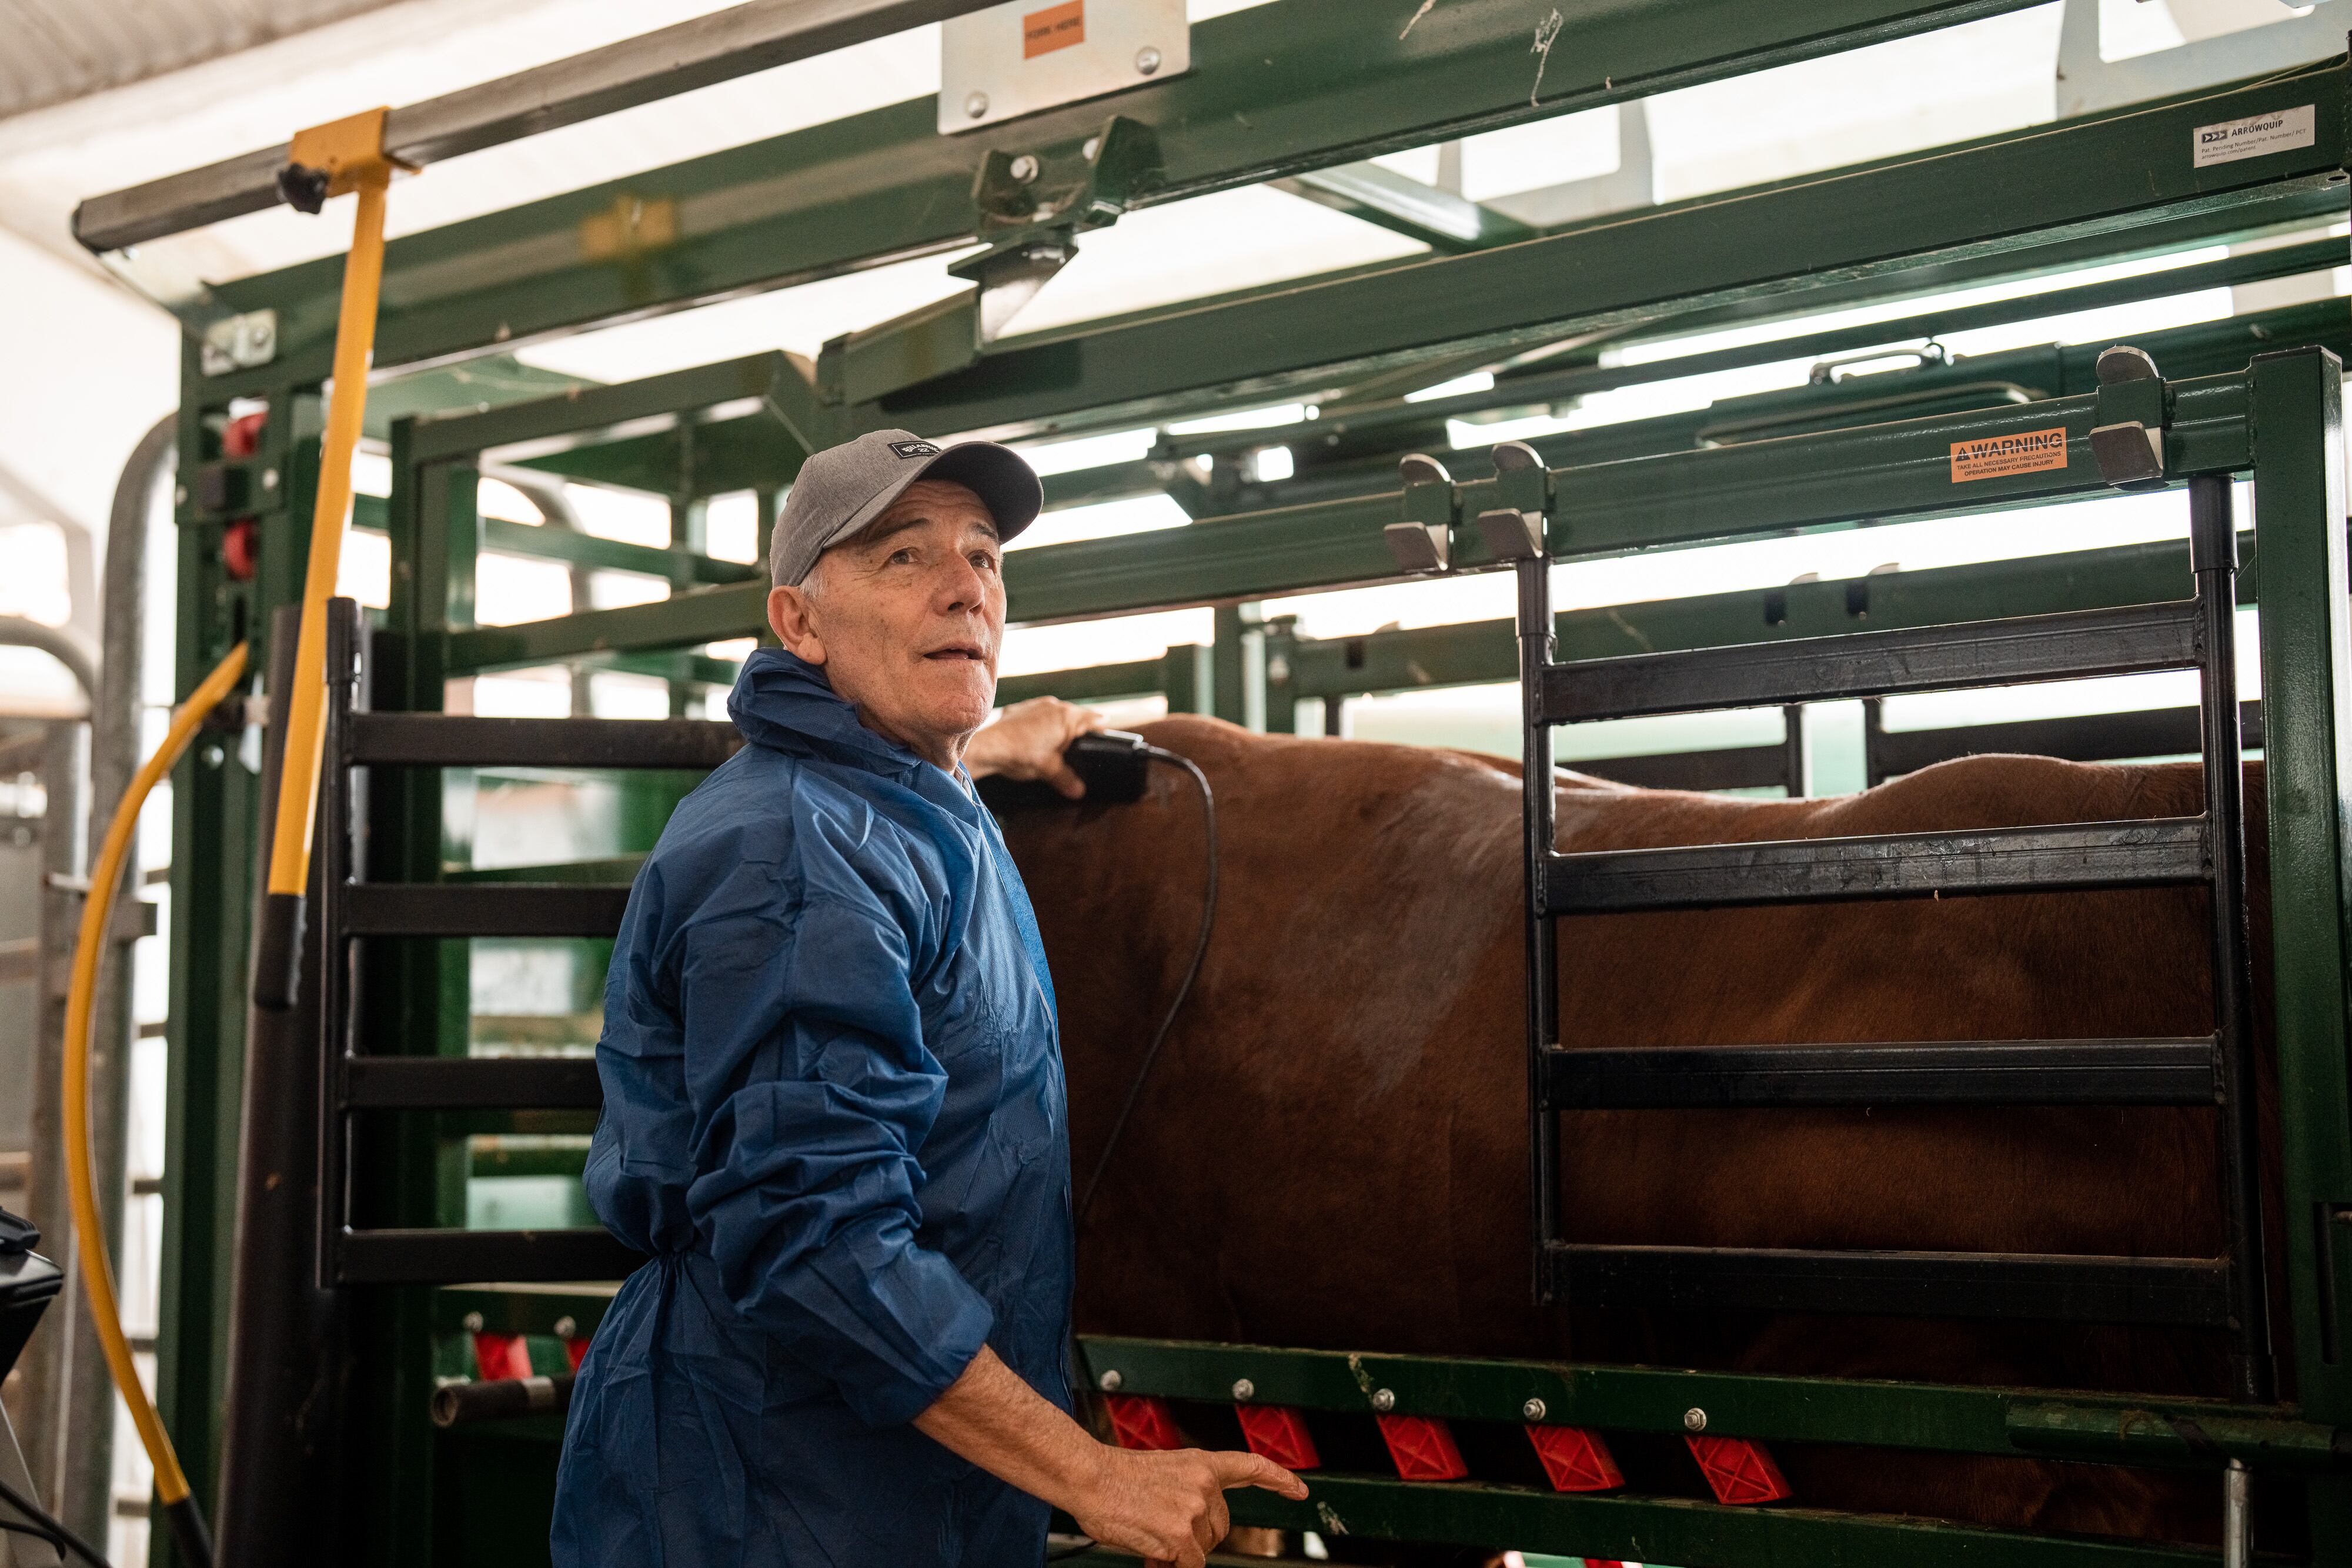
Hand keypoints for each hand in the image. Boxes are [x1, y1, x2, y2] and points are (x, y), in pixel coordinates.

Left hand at [964, 696, 1104, 797]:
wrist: (988, 747)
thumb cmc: (1021, 755)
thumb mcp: (1049, 771)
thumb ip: (1067, 780)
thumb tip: (1079, 792)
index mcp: (1068, 717)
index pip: (1096, 719)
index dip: (1102, 729)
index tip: (1103, 738)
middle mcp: (1054, 705)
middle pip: (1076, 716)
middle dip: (1078, 731)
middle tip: (1078, 749)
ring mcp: (1036, 704)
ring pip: (1055, 713)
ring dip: (1057, 726)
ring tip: (1054, 745)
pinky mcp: (1019, 708)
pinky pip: (1036, 714)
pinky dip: (1038, 724)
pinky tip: (1032, 739)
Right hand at [1068, 1444, 1307, 1567]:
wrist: (1089, 1477)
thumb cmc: (1117, 1477)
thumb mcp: (1164, 1473)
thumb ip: (1188, 1493)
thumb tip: (1196, 1532)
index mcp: (1201, 1463)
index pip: (1251, 1466)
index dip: (1279, 1478)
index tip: (1300, 1488)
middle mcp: (1204, 1484)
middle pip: (1221, 1527)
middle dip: (1198, 1537)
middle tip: (1165, 1529)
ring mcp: (1195, 1510)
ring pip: (1202, 1549)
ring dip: (1180, 1550)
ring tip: (1151, 1531)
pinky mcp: (1181, 1536)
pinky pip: (1189, 1564)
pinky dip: (1171, 1563)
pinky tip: (1151, 1548)